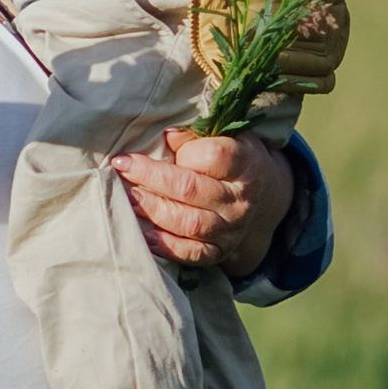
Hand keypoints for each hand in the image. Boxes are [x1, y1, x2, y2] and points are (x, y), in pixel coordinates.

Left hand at [113, 129, 295, 280]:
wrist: (264, 200)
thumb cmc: (234, 161)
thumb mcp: (227, 138)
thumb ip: (198, 135)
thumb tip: (169, 135)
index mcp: (246, 164)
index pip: (215, 156)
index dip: (183, 151)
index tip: (159, 142)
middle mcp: (240, 200)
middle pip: (191, 189)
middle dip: (151, 177)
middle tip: (123, 168)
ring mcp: (231, 229)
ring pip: (189, 222)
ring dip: (153, 210)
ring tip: (128, 197)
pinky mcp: (220, 251)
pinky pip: (191, 253)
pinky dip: (165, 245)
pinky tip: (143, 233)